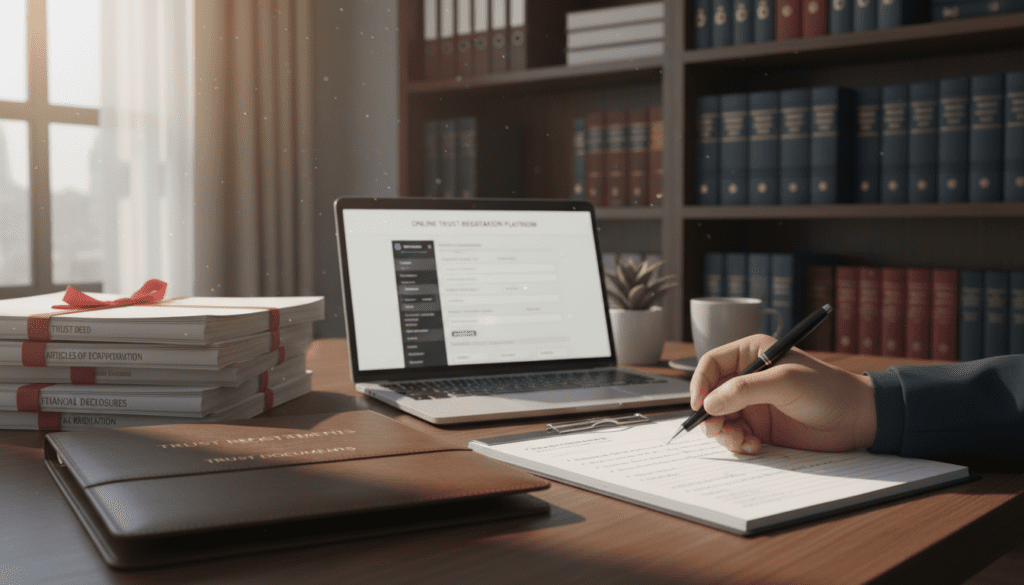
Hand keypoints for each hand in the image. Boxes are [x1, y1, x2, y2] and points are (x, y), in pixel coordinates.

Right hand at [689, 334, 876, 454]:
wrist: (857, 419)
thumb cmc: (827, 389)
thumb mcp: (784, 382)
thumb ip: (745, 390)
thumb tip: (709, 403)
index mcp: (752, 353)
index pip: (712, 364)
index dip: (700, 383)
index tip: (699, 404)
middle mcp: (748, 378)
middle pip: (711, 395)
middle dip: (710, 414)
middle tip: (717, 429)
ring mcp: (753, 404)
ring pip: (720, 418)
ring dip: (724, 432)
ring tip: (741, 441)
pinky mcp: (761, 427)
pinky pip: (736, 436)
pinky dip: (739, 444)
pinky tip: (755, 446)